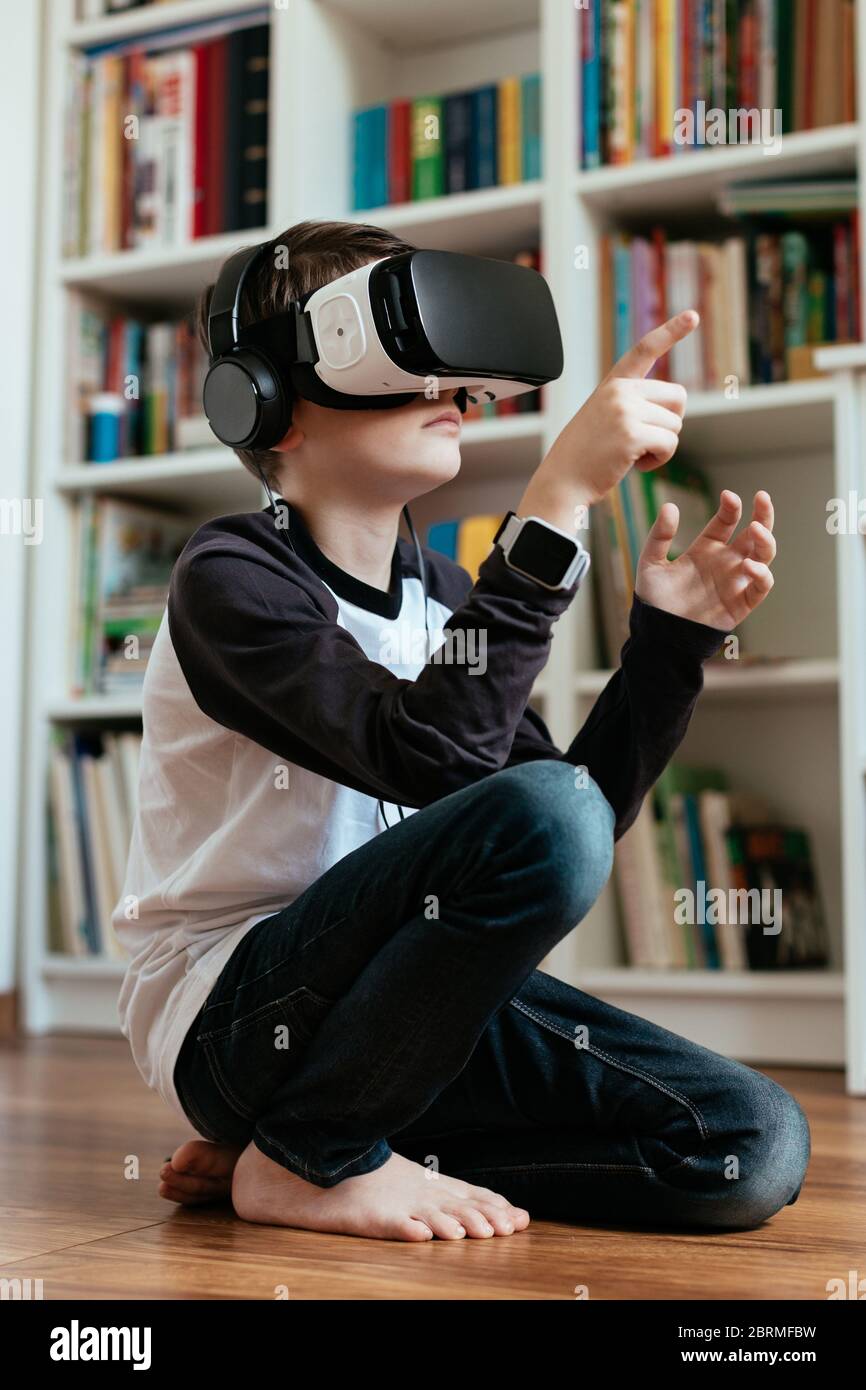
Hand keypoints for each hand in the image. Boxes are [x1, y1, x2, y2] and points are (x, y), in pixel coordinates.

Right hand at [516, 311, 699, 531]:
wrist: (562, 481)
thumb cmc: (584, 456)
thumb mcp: (603, 417)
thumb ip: (632, 405)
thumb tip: (673, 410)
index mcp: (613, 384)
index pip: (645, 350)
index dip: (671, 331)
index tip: (693, 315)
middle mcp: (619, 391)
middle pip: (677, 396)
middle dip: (669, 422)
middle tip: (645, 440)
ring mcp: (625, 411)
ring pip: (675, 424)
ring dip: (662, 445)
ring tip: (633, 455)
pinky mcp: (632, 435)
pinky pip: (669, 444)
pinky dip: (660, 459)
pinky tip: (637, 465)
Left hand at [635, 490, 776, 629]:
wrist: (657, 633)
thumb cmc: (654, 600)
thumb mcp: (650, 563)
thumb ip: (659, 536)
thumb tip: (670, 506)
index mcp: (706, 549)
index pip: (727, 521)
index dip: (731, 507)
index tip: (729, 496)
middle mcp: (725, 562)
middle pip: (753, 534)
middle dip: (762, 514)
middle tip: (762, 497)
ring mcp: (735, 582)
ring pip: (763, 556)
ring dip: (765, 541)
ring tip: (756, 529)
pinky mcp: (740, 604)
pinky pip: (760, 587)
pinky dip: (762, 575)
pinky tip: (750, 565)